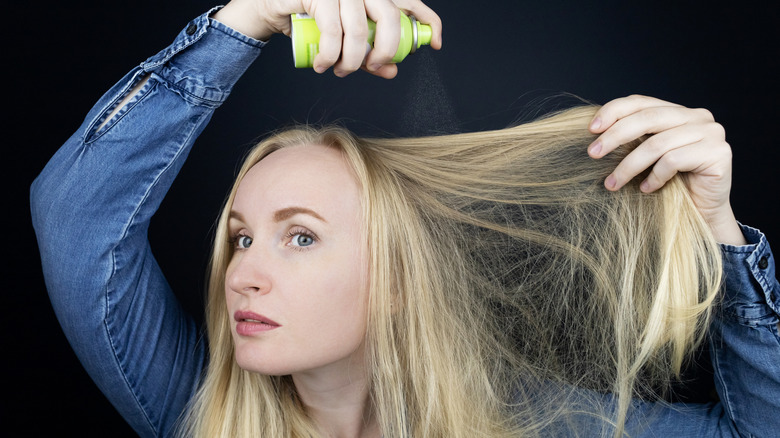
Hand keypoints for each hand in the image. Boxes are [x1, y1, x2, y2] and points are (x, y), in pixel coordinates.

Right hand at [213, 0, 441, 78]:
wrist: (274, 7)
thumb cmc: (312, 21)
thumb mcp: (346, 40)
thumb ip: (370, 53)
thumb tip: (391, 70)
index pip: (411, 2)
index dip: (428, 22)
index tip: (435, 45)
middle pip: (391, 17)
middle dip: (387, 51)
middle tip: (373, 67)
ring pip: (360, 32)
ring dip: (351, 62)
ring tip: (340, 71)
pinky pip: (333, 32)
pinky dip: (330, 57)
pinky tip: (322, 65)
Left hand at [587, 95, 745, 244]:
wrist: (704, 214)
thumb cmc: (671, 185)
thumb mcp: (648, 157)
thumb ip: (634, 138)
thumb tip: (595, 131)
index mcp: (679, 112)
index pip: (641, 102)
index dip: (614, 111)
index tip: (591, 129)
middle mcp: (698, 116)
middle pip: (647, 119)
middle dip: (615, 136)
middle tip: (593, 154)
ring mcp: (711, 133)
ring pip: (657, 144)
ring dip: (628, 166)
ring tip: (612, 184)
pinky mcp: (718, 153)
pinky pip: (673, 161)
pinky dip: (654, 177)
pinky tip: (647, 189)